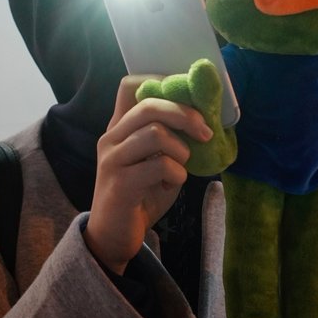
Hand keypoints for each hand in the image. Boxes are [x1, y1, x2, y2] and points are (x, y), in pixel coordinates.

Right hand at [86, 75, 213, 274]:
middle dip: (185, 115)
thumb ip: (170, 138)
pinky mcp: (119, 183)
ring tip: (181, 166)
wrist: (115, 235)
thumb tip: (205, 120)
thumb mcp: (157, 160)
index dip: (162, 82)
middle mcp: (111, 138)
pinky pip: (159, 166)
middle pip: (149, 105)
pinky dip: (177, 174)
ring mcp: (112, 159)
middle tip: (206, 133)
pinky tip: (171, 185)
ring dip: (181, 150)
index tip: (189, 96)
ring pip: (155, 133)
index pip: (130, 86)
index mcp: (120, 127)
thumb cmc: (142, 194)